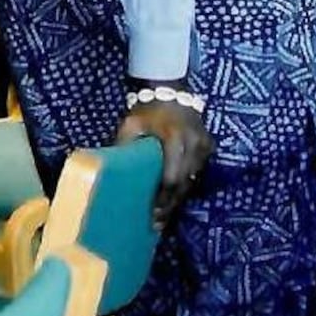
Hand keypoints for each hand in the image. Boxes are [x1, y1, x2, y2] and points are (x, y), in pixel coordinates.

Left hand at [115, 99, 213, 228]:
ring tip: (162, 216)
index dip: (162, 197)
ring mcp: (204, 147)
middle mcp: (194, 145)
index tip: (152, 213)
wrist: (169, 91)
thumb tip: (107, 169)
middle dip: (169, 204)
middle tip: (156, 223)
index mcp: (175, 139)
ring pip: (192, 180)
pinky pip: (196, 172)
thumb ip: (123, 145)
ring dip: (177, 198)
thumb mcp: (130, 125)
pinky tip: (172, 198)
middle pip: (183, 183)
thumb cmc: (145, 110)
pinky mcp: (208, 147)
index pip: (172, 177)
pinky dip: (184, 185)